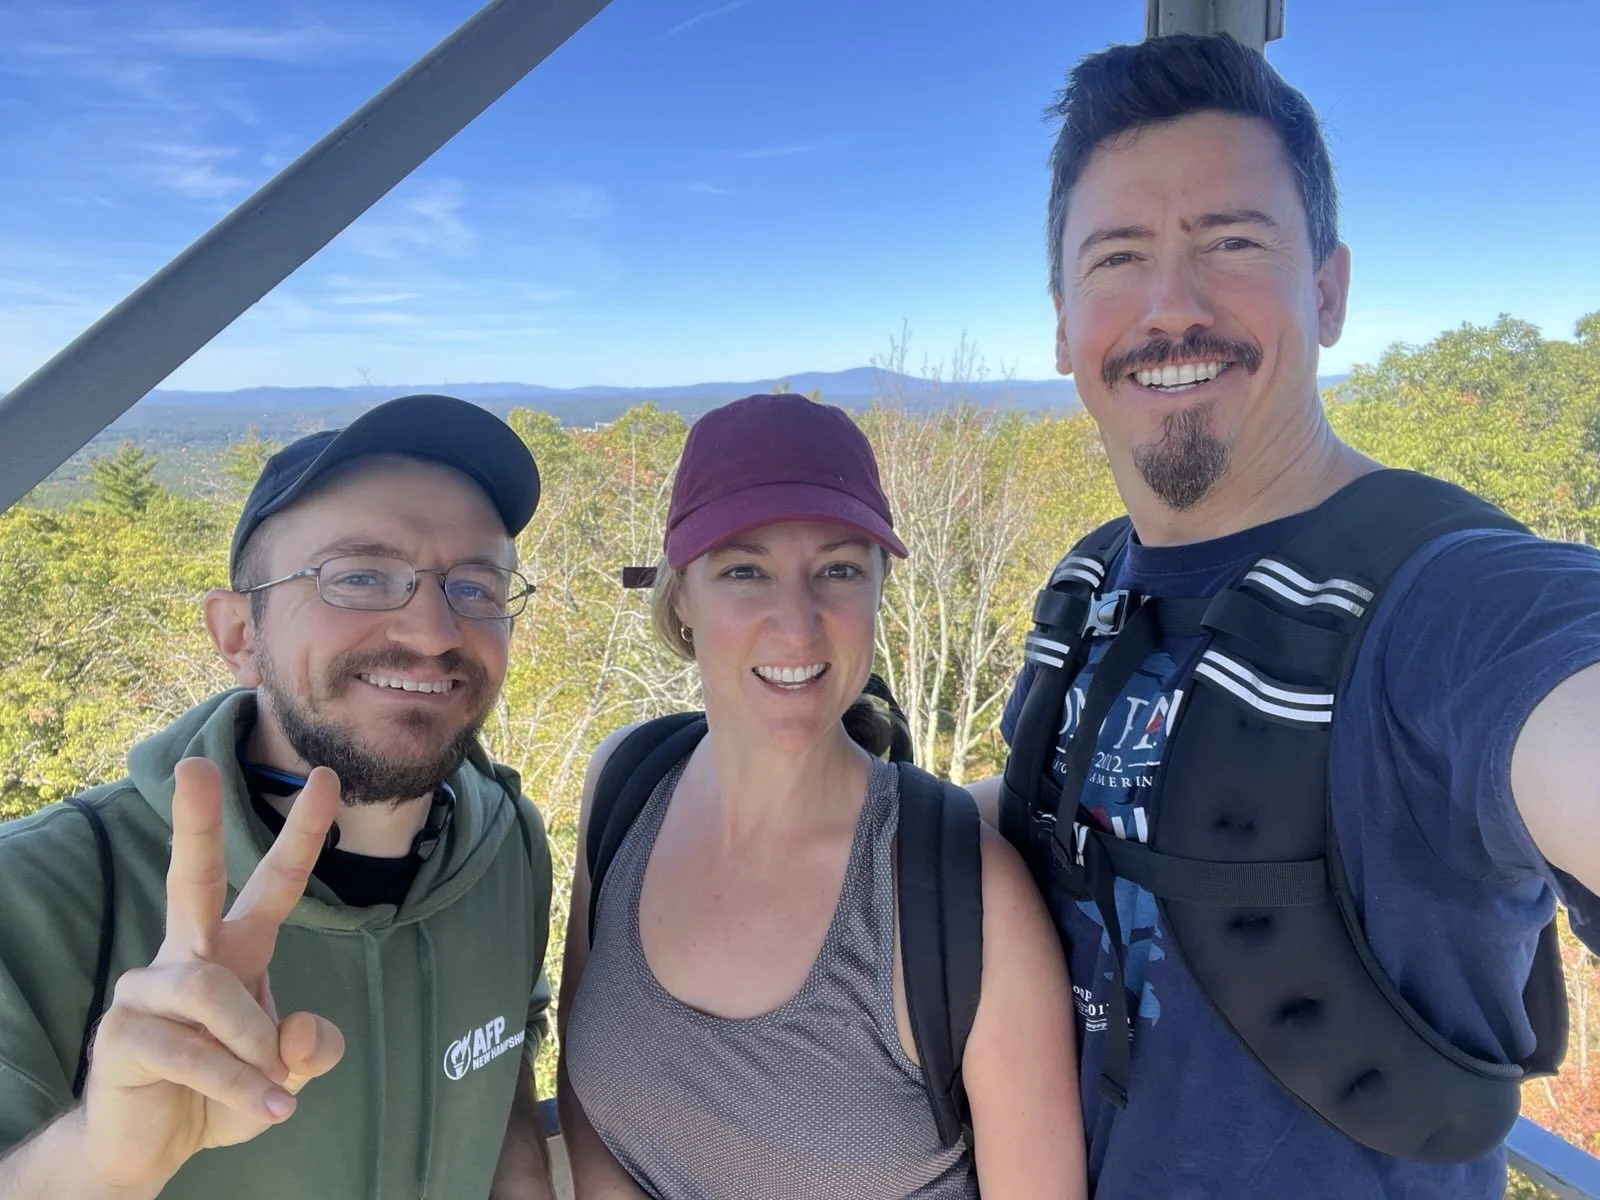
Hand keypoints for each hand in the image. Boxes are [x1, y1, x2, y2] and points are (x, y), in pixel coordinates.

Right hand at [77, 757, 345, 1189]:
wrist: (152, 1149)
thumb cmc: (221, 1093)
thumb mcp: (285, 1074)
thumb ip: (311, 1049)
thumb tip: (299, 1031)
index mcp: (235, 950)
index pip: (274, 883)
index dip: (302, 833)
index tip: (325, 778)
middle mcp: (188, 956)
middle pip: (192, 878)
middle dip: (196, 822)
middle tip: (195, 767)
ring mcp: (147, 990)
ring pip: (213, 993)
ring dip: (254, 1046)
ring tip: (273, 1086)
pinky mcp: (121, 1033)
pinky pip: (189, 1050)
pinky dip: (235, 1083)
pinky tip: (263, 1105)